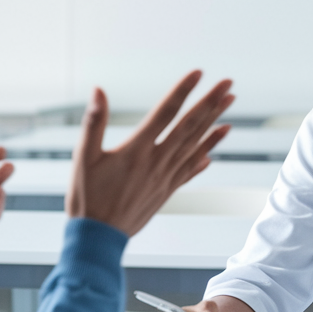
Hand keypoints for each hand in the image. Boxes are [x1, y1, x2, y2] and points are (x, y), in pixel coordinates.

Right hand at [66, 71, 233, 235]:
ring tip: (229, 105)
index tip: (198, 73)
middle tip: (228, 84)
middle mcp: (156, 162)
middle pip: (189, 126)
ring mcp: (165, 177)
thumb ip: (93, 123)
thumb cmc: (87, 198)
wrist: (99, 238)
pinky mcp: (167, 190)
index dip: (182, 91)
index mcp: (136, 150)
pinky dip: (206, 153)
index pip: (165, 112)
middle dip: (210, 102)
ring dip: (214, 123)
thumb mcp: (82, 158)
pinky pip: (191, 168)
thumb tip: (98, 91)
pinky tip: (216, 145)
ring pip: (195, 144)